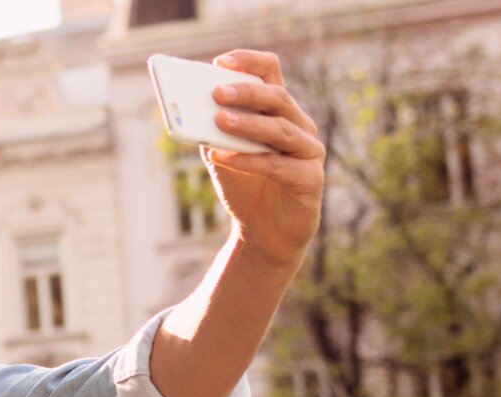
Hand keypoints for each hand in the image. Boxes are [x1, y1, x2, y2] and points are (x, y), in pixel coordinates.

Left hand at [204, 49, 325, 265]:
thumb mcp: (221, 154)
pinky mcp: (310, 179)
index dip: (249, 62)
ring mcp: (308, 151)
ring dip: (248, 124)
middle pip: (278, 98)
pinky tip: (223, 156)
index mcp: (278, 111)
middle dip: (246, 93)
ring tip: (218, 122)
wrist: (262, 231)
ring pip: (281, 130)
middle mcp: (299, 125)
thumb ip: (211, 132)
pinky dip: (250, 160)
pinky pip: (280, 166)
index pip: (271, 73)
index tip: (220, 61)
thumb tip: (191, 112)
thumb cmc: (243, 185)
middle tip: (216, 93)